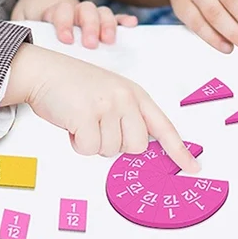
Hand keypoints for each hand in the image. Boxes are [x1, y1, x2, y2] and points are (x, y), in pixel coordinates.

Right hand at [5, 44, 198, 171]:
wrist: (44, 70)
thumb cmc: (74, 86)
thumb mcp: (109, 93)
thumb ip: (127, 115)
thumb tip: (137, 147)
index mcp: (135, 94)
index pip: (163, 126)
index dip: (178, 150)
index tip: (193, 168)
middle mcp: (125, 98)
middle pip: (135, 147)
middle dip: (114, 144)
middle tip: (98, 126)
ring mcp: (107, 105)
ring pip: (109, 151)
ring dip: (91, 142)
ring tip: (81, 119)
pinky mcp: (86, 115)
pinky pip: (88, 148)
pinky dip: (76, 142)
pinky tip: (71, 122)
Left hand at [11, 0, 137, 47]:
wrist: (42, 15)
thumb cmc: (36, 34)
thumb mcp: (24, 34)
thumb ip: (19, 41)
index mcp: (53, 13)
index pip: (59, 11)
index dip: (63, 22)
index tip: (65, 39)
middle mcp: (73, 11)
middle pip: (83, 10)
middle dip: (88, 25)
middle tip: (91, 43)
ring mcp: (88, 16)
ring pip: (100, 12)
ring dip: (106, 24)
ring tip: (109, 40)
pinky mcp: (101, 23)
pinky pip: (116, 18)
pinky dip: (123, 21)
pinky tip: (131, 25)